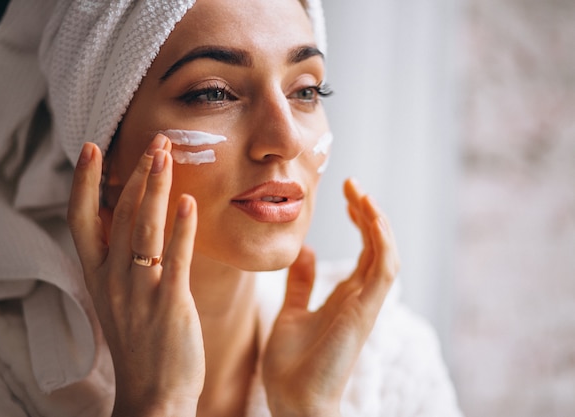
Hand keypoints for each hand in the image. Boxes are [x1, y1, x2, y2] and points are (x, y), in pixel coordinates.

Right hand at [67, 135, 204, 416]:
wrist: (153, 393)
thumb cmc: (141, 342)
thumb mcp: (119, 298)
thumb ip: (122, 260)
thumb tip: (134, 219)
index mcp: (97, 275)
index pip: (81, 219)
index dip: (83, 181)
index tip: (90, 147)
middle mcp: (113, 279)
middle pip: (119, 213)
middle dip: (136, 172)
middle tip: (155, 140)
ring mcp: (139, 290)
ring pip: (143, 227)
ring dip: (154, 186)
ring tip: (166, 153)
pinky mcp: (169, 303)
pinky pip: (174, 258)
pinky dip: (181, 228)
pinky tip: (188, 202)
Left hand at [262, 178, 398, 416]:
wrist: (293, 402)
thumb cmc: (291, 365)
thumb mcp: (290, 312)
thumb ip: (300, 284)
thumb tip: (303, 251)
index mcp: (346, 297)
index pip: (364, 250)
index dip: (360, 220)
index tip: (346, 194)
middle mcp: (360, 297)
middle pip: (376, 245)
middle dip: (367, 213)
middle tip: (353, 184)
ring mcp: (366, 304)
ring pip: (385, 253)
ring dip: (377, 221)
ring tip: (360, 193)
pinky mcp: (365, 312)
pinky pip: (384, 270)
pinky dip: (382, 241)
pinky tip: (370, 216)